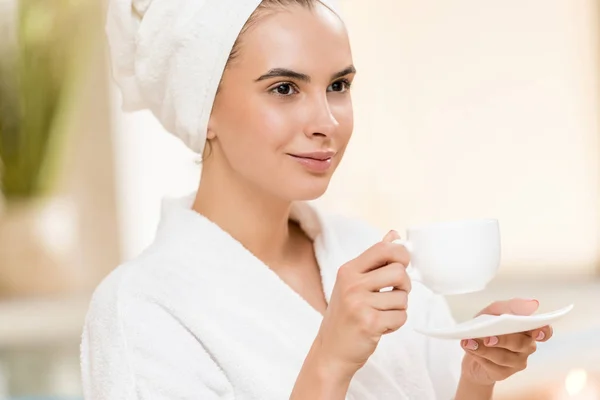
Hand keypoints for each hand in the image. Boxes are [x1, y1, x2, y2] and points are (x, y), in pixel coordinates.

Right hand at [315, 230, 410, 378]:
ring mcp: (359, 303)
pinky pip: (401, 317)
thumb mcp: (353, 283)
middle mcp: (351, 284)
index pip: (383, 248)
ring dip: (398, 308)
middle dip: (404, 285)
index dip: (401, 254)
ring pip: (402, 297)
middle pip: (399, 272)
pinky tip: (380, 326)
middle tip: (394, 294)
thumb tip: (394, 235)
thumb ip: (374, 260)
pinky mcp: (369, 323)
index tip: (402, 265)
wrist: (331, 350)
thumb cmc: (345, 316)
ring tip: (382, 313)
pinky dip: (395, 323)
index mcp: (348, 270)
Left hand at [460, 298, 553, 385]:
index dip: (544, 332)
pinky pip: (492, 366)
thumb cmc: (486, 326)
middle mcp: (526, 347)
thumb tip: (532, 303)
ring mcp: (517, 362)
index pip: (544, 332)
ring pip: (504, 357)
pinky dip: (478, 355)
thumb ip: (508, 307)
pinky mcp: (503, 373)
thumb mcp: (492, 312)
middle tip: (487, 337)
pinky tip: (469, 347)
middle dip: (504, 340)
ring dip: (484, 349)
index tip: (536, 332)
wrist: (469, 347)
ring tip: (469, 341)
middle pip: (521, 344)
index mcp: (527, 330)